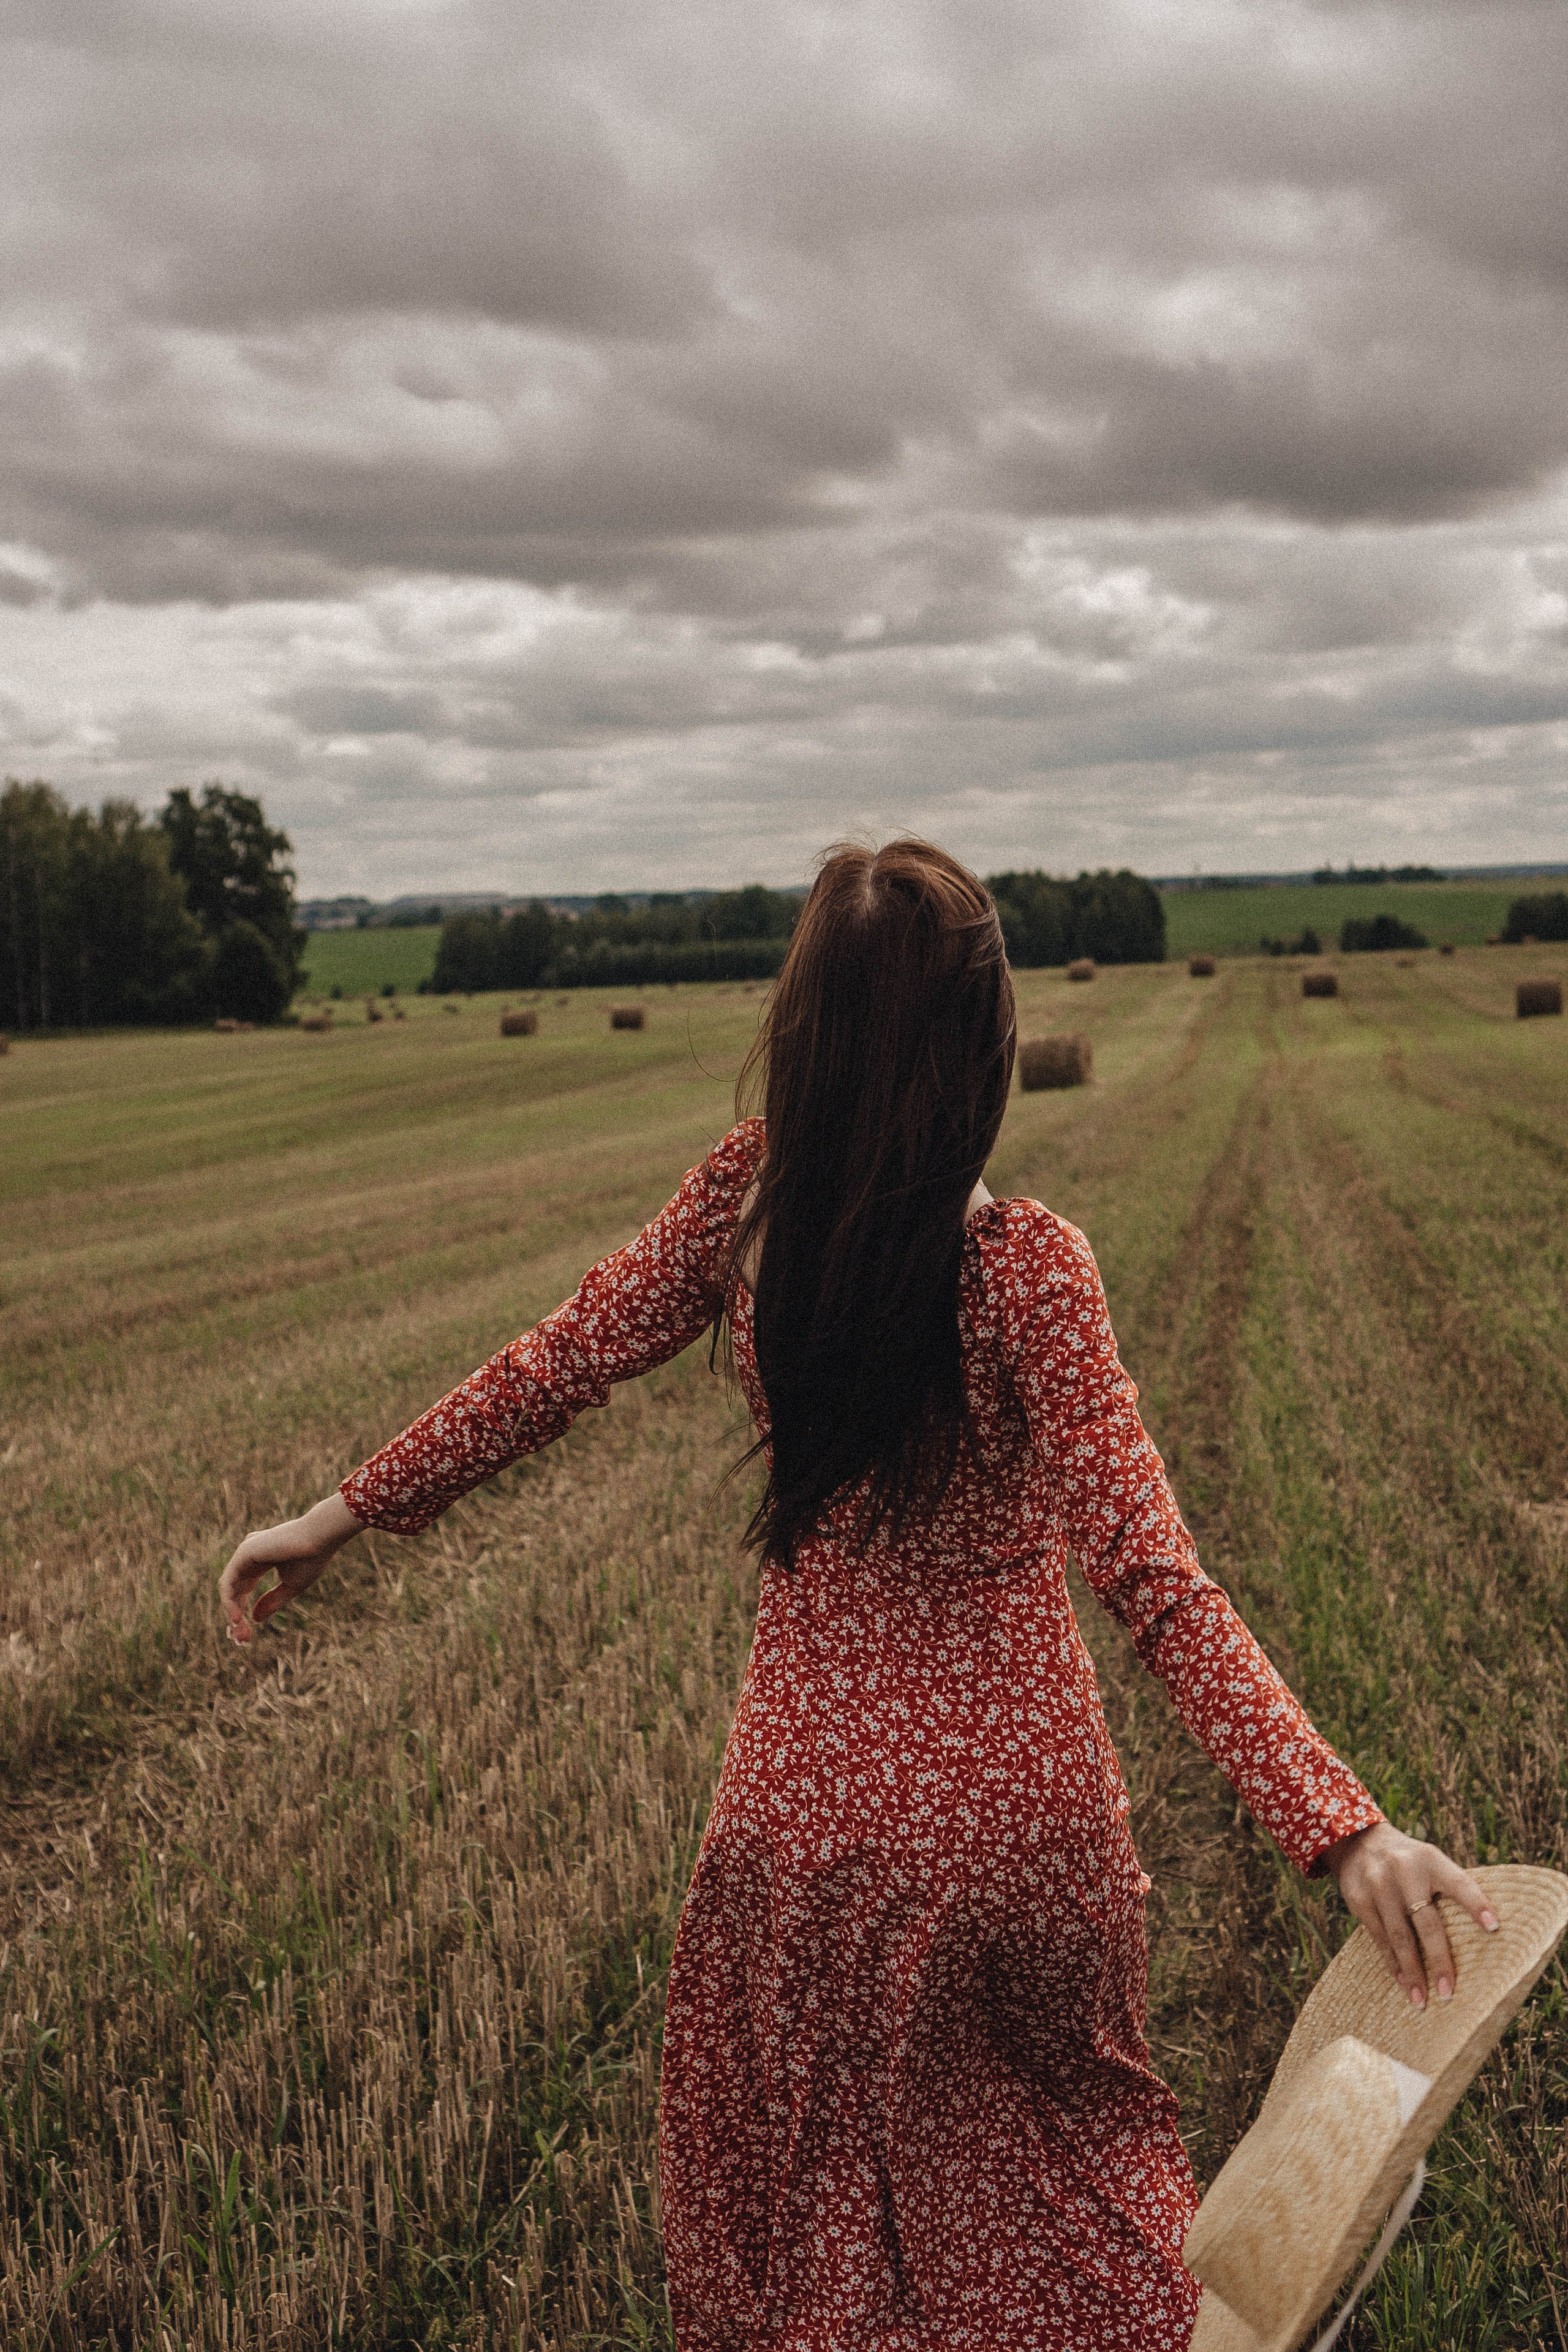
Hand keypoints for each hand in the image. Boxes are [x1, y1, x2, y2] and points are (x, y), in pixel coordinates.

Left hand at [218, 1493, 363, 1643]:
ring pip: (229, 1589)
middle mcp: (249, 1556)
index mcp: (260, 1561)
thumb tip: (254, 1619)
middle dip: (236, 1616)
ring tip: (240, 1635)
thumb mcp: (292, 1586)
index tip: (245, 1634)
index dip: (242, 1611)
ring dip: (232, 1613)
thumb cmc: (312, 1558)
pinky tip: (236, 1619)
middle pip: (234, 1591)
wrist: (322, 1537)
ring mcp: (245, 1553)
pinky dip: (229, 1602)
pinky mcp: (243, 1553)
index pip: (243, 1589)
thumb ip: (272, 1601)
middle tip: (241, 1640)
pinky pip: (228, 1583)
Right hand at [1323, 1820, 1498, 2007]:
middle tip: (1448, 1992)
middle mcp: (1404, 1871)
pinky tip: (1402, 1982)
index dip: (1476, 1904)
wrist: (1359, 1841)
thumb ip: (1449, 1889)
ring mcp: (1378, 1885)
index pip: (1458, 1883)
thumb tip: (1483, 1934)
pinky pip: (1379, 1938)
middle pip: (1426, 1922)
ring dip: (1412, 1972)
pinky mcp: (1358, 1898)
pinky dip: (1392, 1963)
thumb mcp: (1431, 1863)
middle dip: (1438, 1960)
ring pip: (1399, 1936)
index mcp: (1430, 1860)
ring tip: (1422, 2000)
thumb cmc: (1410, 1863)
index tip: (1494, 1927)